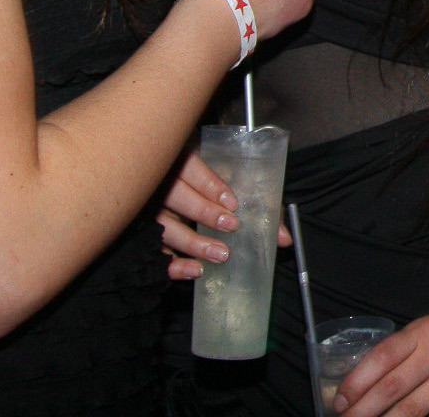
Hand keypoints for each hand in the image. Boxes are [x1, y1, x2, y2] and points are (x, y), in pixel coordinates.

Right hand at [157, 149, 290, 279]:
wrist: (177, 183)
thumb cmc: (209, 183)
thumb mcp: (230, 179)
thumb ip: (256, 200)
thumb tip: (283, 238)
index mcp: (180, 158)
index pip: (190, 167)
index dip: (210, 185)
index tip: (232, 202)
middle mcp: (159, 183)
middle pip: (175, 196)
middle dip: (205, 212)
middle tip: (231, 226)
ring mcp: (148, 210)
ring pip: (164, 226)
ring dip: (193, 242)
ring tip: (221, 254)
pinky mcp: (145, 235)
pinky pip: (155, 251)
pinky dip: (173, 265)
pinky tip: (195, 270)